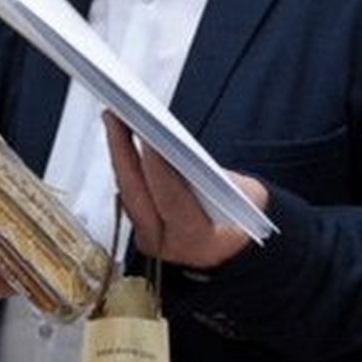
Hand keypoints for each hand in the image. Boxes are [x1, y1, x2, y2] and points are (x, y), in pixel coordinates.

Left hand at [103, 110, 268, 269]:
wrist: (237, 247)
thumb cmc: (245, 216)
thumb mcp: (244, 194)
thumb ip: (212, 175)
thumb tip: (172, 145)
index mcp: (198, 241)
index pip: (172, 200)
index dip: (158, 166)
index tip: (148, 133)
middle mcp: (166, 245)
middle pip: (136, 194)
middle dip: (123, 150)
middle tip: (117, 114)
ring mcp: (148, 239)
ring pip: (127, 191)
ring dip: (119, 152)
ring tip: (115, 116)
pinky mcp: (139, 228)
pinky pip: (128, 192)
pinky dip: (125, 163)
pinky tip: (120, 136)